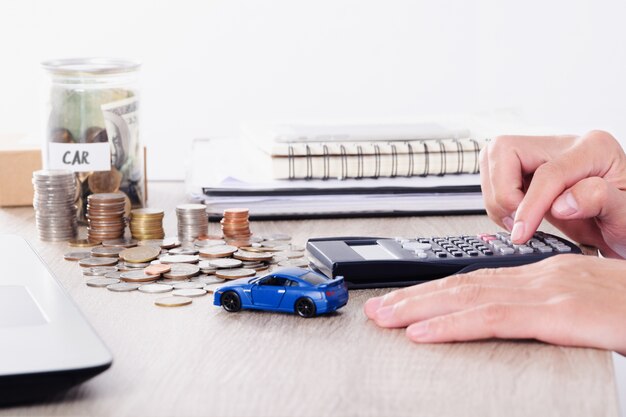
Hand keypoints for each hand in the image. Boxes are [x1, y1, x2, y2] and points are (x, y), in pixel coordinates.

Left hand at [364, 255, 625, 353]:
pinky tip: (423, 332)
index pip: (476, 282)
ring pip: (468, 298)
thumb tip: (515, 322)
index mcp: (542, 276)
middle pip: (462, 286)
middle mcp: (538, 276)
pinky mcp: (559, 312)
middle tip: (377, 309)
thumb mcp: (583, 309)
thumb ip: (546, 313)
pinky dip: (453, 325)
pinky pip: (494, 319)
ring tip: (384, 318)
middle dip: (414, 298)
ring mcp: (547, 291)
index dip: (435, 292)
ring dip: (419, 309)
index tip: (403, 302)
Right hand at [480, 130, 625, 257]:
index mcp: (594, 149)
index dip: (528, 206)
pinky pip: (496, 173)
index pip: (546, 172)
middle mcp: (565, 146)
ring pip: (494, 157)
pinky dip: (497, 197)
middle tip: (515, 222)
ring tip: (516, 221)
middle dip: (502, 190)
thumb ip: (600, 201)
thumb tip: (561, 203)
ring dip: (496, 194)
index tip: (521, 233)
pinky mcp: (529, 169)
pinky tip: (516, 216)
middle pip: (506, 150)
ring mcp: (544, 155)